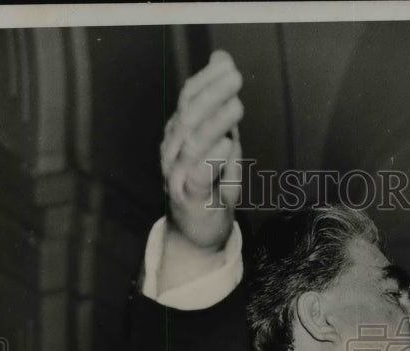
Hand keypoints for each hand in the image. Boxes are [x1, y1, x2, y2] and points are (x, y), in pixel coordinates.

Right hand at [160, 50, 243, 249]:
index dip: (206, 79)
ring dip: (215, 123)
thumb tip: (223, 59)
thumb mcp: (218, 138)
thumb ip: (220, 102)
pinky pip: (199, 179)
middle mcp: (173, 151)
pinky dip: (212, 161)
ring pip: (193, 145)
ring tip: (236, 107)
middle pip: (189, 117)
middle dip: (212, 94)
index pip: (188, 99)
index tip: (227, 64)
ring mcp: (179, 176)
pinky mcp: (192, 200)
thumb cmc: (210, 181)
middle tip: (235, 79)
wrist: (196, 232)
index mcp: (179, 133)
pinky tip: (227, 146)